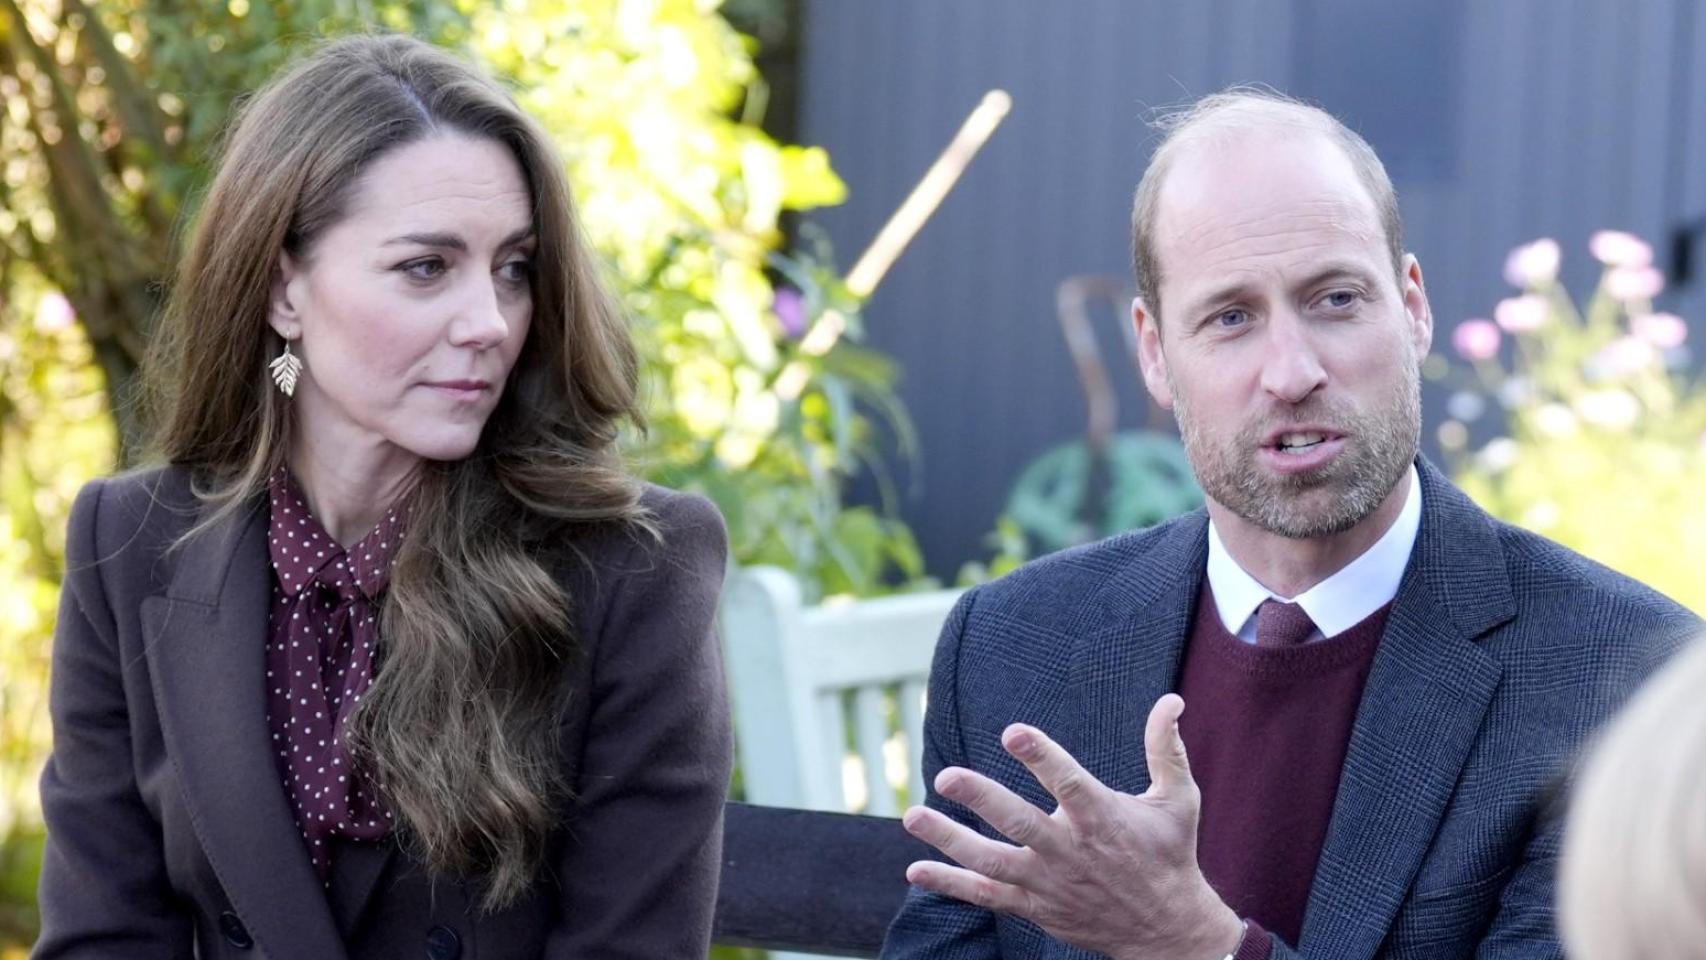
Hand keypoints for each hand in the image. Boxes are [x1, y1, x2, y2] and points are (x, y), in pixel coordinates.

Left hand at [901, 694, 1242, 959]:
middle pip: (1020, 823)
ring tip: (913, 817)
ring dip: (950, 841)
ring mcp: (1050, 882)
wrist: (1167, 929)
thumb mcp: (1178, 800)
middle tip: (946, 776)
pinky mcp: (1037, 907)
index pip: (1069, 784)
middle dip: (982, 800)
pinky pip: (988, 896)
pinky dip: (951, 884)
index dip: (1042, 757)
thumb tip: (1171, 700)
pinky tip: (917, 867)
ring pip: (993, 862)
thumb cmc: (1170, 854)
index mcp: (1104, 818)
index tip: (1013, 733)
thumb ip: (1166, 749)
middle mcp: (1072, 851)